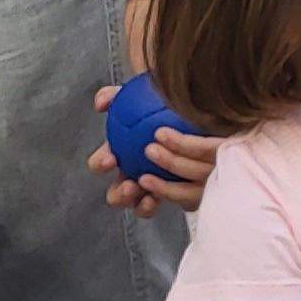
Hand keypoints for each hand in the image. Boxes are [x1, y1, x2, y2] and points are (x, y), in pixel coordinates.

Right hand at [88, 84, 220, 216]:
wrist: (200, 113)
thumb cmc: (163, 106)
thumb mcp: (141, 95)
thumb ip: (118, 95)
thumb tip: (101, 103)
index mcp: (121, 154)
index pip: (102, 162)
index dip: (101, 163)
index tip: (111, 158)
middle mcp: (133, 175)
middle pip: (116, 194)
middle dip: (119, 194)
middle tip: (130, 184)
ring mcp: (154, 189)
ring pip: (139, 205)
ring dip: (139, 203)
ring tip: (150, 193)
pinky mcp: (178, 195)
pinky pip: (170, 204)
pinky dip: (168, 201)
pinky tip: (173, 193)